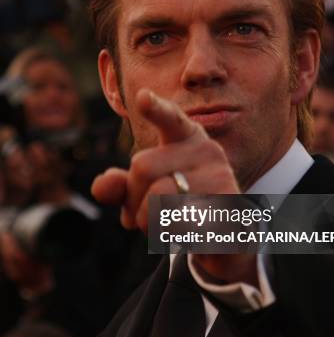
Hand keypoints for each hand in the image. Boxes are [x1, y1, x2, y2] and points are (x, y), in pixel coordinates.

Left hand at [92, 88, 239, 229]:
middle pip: (141, 165)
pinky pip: (179, 220)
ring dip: (150, 222)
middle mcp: (207, 150)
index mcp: (187, 138)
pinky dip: (174, 234)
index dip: (156, 109)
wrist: (226, 239)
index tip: (142, 97)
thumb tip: (101, 185)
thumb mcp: (144, 194)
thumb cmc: (180, 209)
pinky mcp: (228, 206)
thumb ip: (121, 187)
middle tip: (149, 215)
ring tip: (170, 227)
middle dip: (133, 198)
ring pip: (158, 195)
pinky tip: (191, 234)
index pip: (170, 118)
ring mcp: (221, 176)